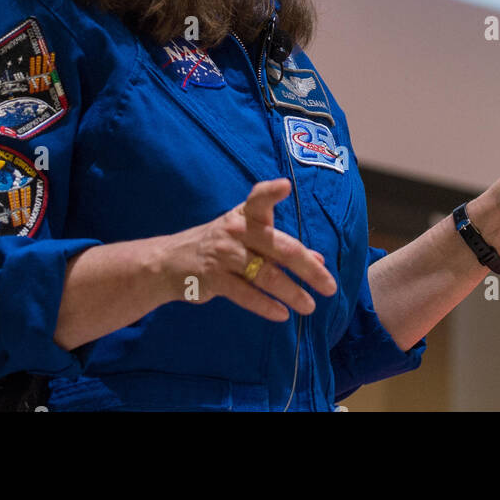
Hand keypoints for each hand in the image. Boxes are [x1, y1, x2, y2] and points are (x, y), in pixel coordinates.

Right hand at [160, 178, 336, 320]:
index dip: (271, 191)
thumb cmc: (220, 245)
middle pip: (279, 247)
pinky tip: (282, 314)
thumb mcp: (248, 237)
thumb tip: (318, 261)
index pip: (258, 199)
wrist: (170, 261)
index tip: (286, 185)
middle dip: (308, 268)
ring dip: (292, 292)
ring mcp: (223, 254)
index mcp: (245, 215)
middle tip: (329, 286)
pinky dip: (266, 305)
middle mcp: (236, 231)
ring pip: (266, 275)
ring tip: (310, 306)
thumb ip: (280, 246)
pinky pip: (245, 294)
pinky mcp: (212, 278)